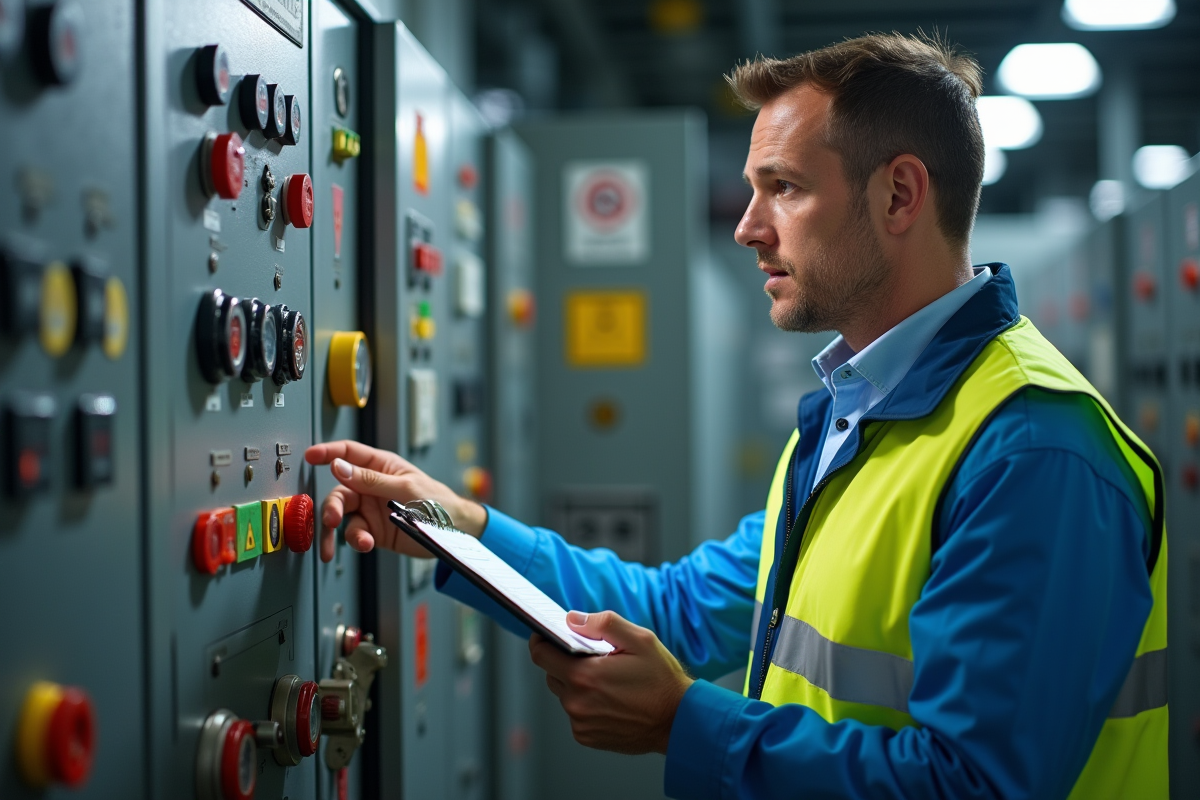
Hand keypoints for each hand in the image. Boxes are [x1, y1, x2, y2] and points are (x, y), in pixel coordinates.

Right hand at [304, 440, 487, 562]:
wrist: (454, 532)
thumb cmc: (437, 501)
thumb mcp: (405, 488)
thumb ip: (371, 480)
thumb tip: (339, 467)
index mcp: (381, 467)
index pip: (349, 454)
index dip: (329, 453)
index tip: (310, 456)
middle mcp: (370, 487)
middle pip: (339, 490)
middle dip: (333, 506)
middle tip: (333, 519)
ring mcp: (370, 509)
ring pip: (342, 515)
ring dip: (340, 529)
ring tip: (353, 540)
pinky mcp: (372, 530)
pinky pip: (354, 534)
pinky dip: (355, 541)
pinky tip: (364, 545)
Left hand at [529, 610, 692, 754]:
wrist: (678, 721)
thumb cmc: (661, 679)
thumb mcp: (639, 639)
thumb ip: (603, 624)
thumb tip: (572, 618)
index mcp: (584, 676)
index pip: (540, 655)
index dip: (540, 640)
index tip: (543, 634)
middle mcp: (577, 702)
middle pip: (552, 674)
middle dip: (565, 662)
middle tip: (591, 658)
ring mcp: (581, 723)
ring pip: (565, 695)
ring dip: (577, 684)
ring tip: (606, 680)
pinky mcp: (587, 737)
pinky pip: (576, 714)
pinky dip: (586, 704)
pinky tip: (610, 700)